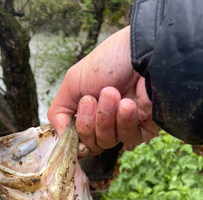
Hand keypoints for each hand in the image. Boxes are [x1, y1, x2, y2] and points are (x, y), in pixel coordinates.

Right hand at [47, 27, 158, 154]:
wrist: (143, 52)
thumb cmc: (109, 61)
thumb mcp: (72, 82)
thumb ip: (59, 112)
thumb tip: (60, 138)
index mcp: (88, 112)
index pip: (77, 140)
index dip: (73, 138)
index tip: (72, 124)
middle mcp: (106, 122)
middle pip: (90, 144)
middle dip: (88, 123)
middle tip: (92, 99)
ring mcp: (124, 126)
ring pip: (108, 142)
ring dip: (106, 117)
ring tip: (112, 94)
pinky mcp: (144, 129)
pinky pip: (129, 139)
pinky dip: (124, 121)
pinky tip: (127, 104)